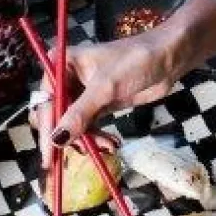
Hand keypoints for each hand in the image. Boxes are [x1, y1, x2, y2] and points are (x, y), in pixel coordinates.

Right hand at [37, 0, 215, 162]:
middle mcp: (67, 79)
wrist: (168, 59)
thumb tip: (56, 139)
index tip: (48, 157)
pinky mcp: (99, 105)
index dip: (47, 130)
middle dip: (70, 137)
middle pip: (57, 116)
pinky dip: (97, 138)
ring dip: (88, 140)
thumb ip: (79, 114)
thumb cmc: (135, 61)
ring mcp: (83, 94)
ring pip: (73, 126)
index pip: (47, 103)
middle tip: (86, 152)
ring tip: (108, 146)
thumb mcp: (105, 88)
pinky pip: (89, 127)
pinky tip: (112, 143)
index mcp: (61, 65)